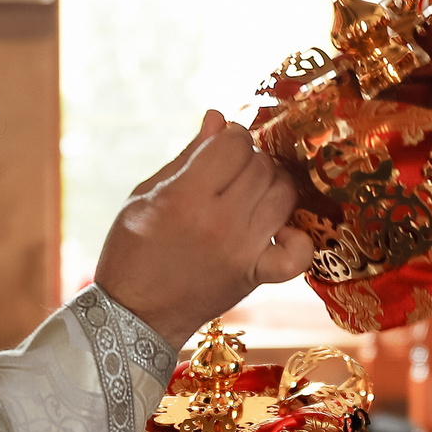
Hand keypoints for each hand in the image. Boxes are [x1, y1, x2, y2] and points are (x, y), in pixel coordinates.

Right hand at [95, 111, 314, 346]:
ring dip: (272, 186)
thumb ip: (188, 155)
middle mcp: (219, 222)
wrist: (135, 314)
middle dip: (250, 158)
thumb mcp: (146, 195)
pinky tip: (280, 229)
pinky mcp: (256, 276)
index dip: (231, 137)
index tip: (222, 146)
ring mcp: (242, 251)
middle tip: (233, 171)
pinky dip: (298, 238)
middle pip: (262, 166)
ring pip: (284, 196)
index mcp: (185, 197)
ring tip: (252, 193)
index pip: (235, 144)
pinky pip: (299, 254)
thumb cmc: (133, 250)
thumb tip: (219, 117)